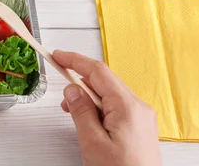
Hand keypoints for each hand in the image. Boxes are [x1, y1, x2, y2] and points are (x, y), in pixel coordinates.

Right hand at [53, 50, 161, 165]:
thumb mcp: (93, 143)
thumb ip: (81, 112)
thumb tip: (72, 90)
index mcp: (128, 107)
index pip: (98, 72)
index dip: (75, 60)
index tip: (58, 56)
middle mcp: (138, 108)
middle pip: (104, 81)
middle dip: (79, 82)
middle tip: (61, 91)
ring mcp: (141, 117)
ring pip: (109, 94)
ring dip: (88, 98)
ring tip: (74, 115)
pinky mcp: (139, 127)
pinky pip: (116, 107)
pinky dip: (98, 108)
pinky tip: (89, 121)